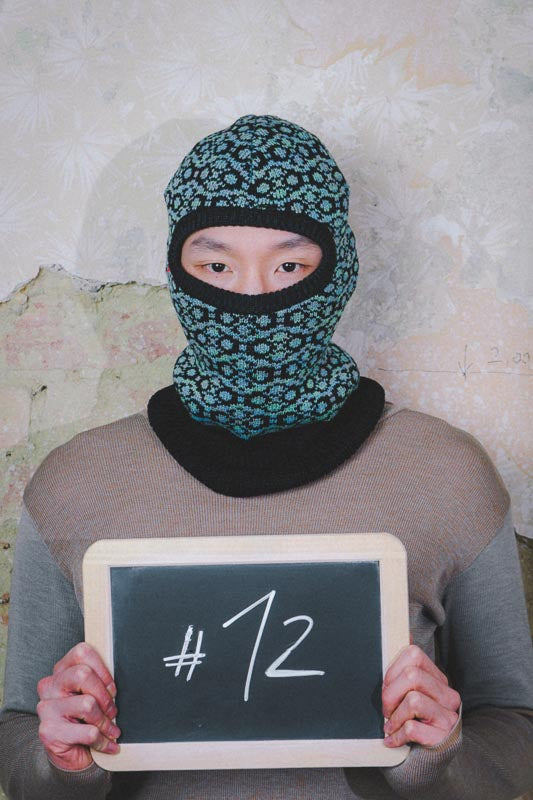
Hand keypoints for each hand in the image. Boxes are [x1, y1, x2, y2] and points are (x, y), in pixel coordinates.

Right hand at [37, 642, 120, 770]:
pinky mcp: (49, 732)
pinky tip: (108, 744)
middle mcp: (49, 686)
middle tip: (113, 710)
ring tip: (111, 729)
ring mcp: (46, 708)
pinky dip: (103, 740)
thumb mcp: (91, 695)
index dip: (102, 669)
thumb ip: (98, 681)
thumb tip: (120, 677)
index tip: (112, 688)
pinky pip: (88, 732)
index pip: (81, 653)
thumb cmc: (84, 720)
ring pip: (87, 704)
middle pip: (83, 675)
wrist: (70, 755)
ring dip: (105, 721)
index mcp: (61, 671)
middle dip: (105, 696)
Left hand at [382, 644, 460, 747]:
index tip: (387, 688)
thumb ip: (404, 673)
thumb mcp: (409, 695)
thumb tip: (400, 640)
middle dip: (390, 693)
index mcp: (438, 680)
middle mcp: (448, 695)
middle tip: (386, 710)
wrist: (429, 762)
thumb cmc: (415, 724)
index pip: (414, 655)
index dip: (392, 670)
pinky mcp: (444, 738)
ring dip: (395, 715)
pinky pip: (412, 728)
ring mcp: (449, 717)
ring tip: (391, 725)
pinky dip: (397, 735)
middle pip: (413, 675)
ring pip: (413, 700)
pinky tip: (395, 740)